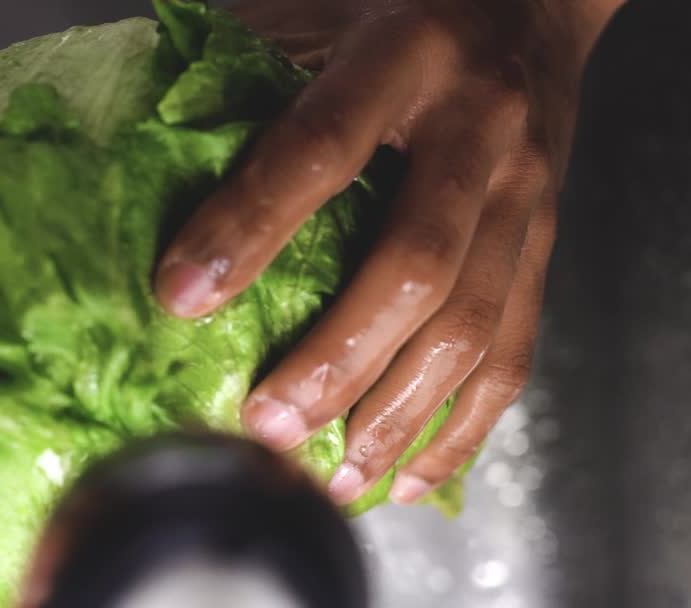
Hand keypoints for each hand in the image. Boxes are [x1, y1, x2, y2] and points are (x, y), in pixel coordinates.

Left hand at [155, 0, 622, 504]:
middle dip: (337, 361)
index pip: (321, 149)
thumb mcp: (320, 6)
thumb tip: (145, 145)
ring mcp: (526, 195)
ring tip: (333, 477)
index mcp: (407, 55)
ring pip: (474, 327)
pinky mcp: (545, 246)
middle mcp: (481, 129)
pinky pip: (516, 350)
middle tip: (265, 426)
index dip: (248, 228)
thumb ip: (248, 65)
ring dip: (398, 416)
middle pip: (417, 266)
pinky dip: (463, 425)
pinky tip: (411, 472)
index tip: (181, 296)